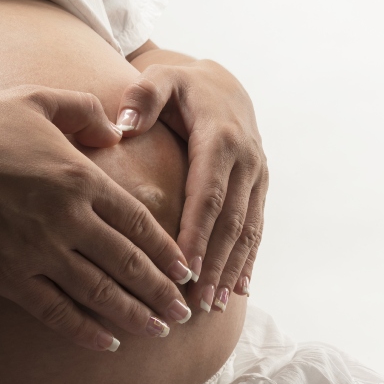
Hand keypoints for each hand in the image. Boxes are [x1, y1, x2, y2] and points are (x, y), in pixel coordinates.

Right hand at [0, 86, 194, 350]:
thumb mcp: (36, 99)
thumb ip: (84, 110)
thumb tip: (116, 132)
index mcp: (80, 178)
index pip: (139, 222)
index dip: (166, 250)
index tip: (186, 270)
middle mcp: (68, 219)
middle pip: (128, 264)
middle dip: (161, 292)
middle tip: (185, 314)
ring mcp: (38, 251)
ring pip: (99, 293)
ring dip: (134, 315)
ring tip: (159, 331)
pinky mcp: (8, 276)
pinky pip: (55, 311)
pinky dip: (84, 330)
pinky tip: (107, 343)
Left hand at [117, 58, 267, 312]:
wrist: (223, 83)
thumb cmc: (181, 86)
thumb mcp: (160, 78)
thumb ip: (142, 98)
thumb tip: (124, 127)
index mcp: (220, 138)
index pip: (208, 195)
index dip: (198, 233)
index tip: (184, 268)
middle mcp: (246, 160)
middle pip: (230, 221)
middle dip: (214, 263)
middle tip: (195, 301)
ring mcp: (257, 175)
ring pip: (247, 230)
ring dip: (232, 269)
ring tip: (214, 305)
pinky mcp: (260, 186)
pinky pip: (257, 227)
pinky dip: (248, 260)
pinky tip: (238, 290)